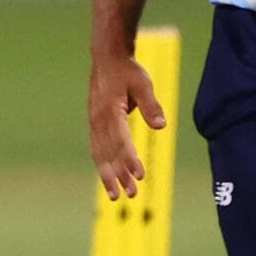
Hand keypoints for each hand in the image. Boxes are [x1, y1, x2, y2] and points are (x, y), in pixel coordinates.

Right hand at [89, 50, 167, 201]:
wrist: (107, 58)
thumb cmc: (127, 70)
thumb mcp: (142, 83)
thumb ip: (151, 105)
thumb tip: (161, 126)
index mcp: (110, 110)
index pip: (121, 141)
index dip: (130, 159)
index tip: (140, 175)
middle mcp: (98, 120)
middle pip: (109, 153)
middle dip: (120, 175)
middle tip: (132, 194)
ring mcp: (94, 122)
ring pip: (100, 155)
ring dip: (108, 176)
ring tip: (115, 196)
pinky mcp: (94, 124)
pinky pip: (97, 149)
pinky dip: (102, 165)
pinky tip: (109, 178)